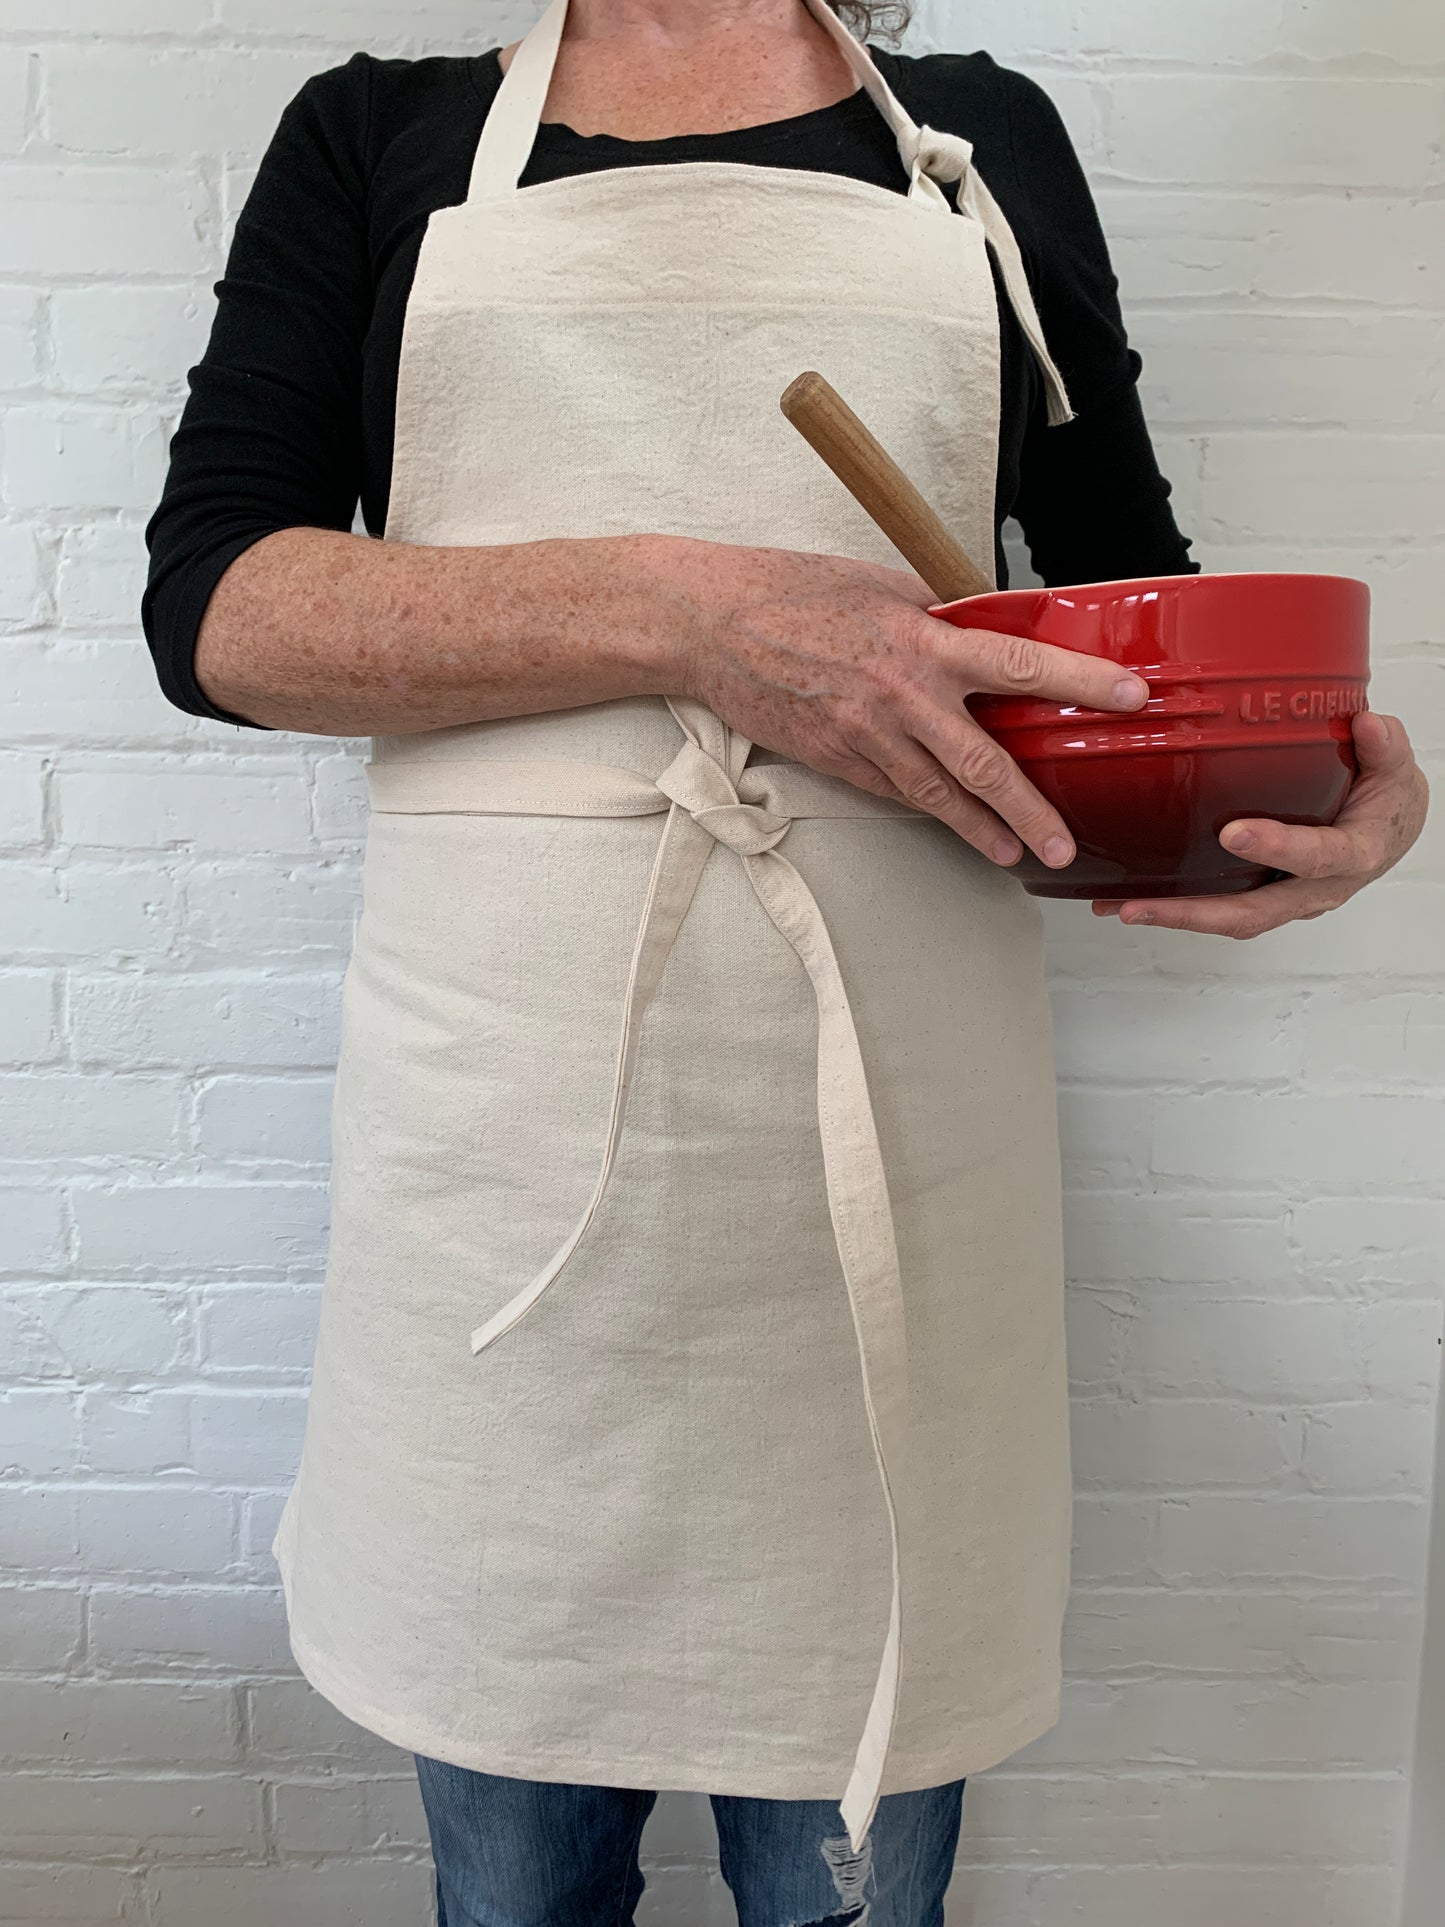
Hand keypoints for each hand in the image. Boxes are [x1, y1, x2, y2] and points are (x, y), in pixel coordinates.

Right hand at [654, 535, 1148, 871]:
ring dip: (980, 831)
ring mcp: (866, 737)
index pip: (1020, 662)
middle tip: (1065, 844)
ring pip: (936, 795)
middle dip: (1030, 809)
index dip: (1081, 681)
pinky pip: (893, 791)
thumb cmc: (791, 592)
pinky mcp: (835, 760)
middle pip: (983, 763)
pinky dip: (926, 809)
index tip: (1131, 697)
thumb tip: (978, 630)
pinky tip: (952, 825)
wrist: (711, 626)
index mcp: (922, 641)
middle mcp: (900, 696)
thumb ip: (936, 616)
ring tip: (1016, 855)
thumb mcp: (879, 586)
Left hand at [1091, 709, 1428, 936]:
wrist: (1390, 829)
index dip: (1276, 848)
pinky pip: (1217, 905)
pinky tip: (1128, 896)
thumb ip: (1383, 747)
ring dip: (1171, 916)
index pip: (1314, 857)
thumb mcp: (1395, 766)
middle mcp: (1314, 890)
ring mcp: (1284, 898)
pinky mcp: (1260, 895)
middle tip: (1138, 906)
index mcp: (1351, 856)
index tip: (1234, 834)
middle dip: (1191, 913)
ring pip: (1227, 918)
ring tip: (1117, 907)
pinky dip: (1174, 905)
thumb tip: (1366, 725)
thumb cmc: (1387, 800)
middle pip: (1250, 913)